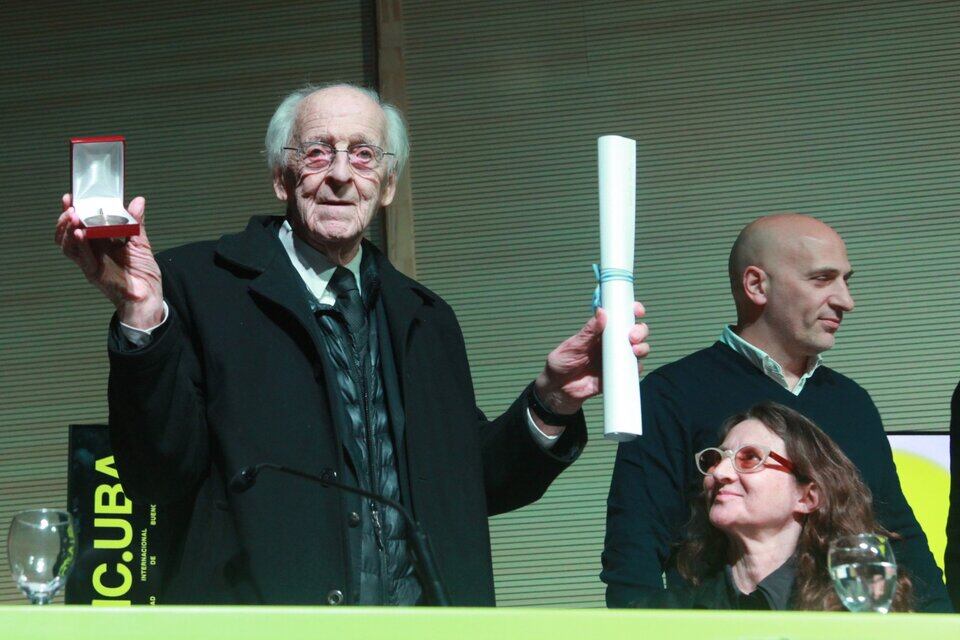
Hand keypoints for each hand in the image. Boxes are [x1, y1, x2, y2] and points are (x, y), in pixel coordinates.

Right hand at [55, 193, 163, 327]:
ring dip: (67, 229)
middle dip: (66, 218)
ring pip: (68, 245)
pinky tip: (79, 233)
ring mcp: (90, 262)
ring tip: (72, 216)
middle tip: (70, 206)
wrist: (149, 297)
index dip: (74, 211)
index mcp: (101, 243)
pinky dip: (79, 244)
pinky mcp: (93, 272)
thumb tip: (138, 201)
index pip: (81, 224)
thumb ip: (136, 223)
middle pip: (68, 233)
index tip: (72, 196)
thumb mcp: (141, 243)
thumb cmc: (144, 274)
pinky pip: (81, 257)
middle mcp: (92, 252)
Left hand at [534, 302, 648, 417]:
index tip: (637, 310)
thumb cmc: (562, 362)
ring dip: (642, 347)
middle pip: (636, 331)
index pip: (621, 316)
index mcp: (602, 331)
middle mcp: (613, 342)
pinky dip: (637, 367)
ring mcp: (618, 358)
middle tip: (632, 336)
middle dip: (640, 330)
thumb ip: (588, 331)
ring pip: (639, 349)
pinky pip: (634, 370)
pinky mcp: (619, 374)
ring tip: (634, 350)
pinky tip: (634, 367)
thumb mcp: (573, 345)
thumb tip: (601, 312)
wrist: (559, 389)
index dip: (633, 310)